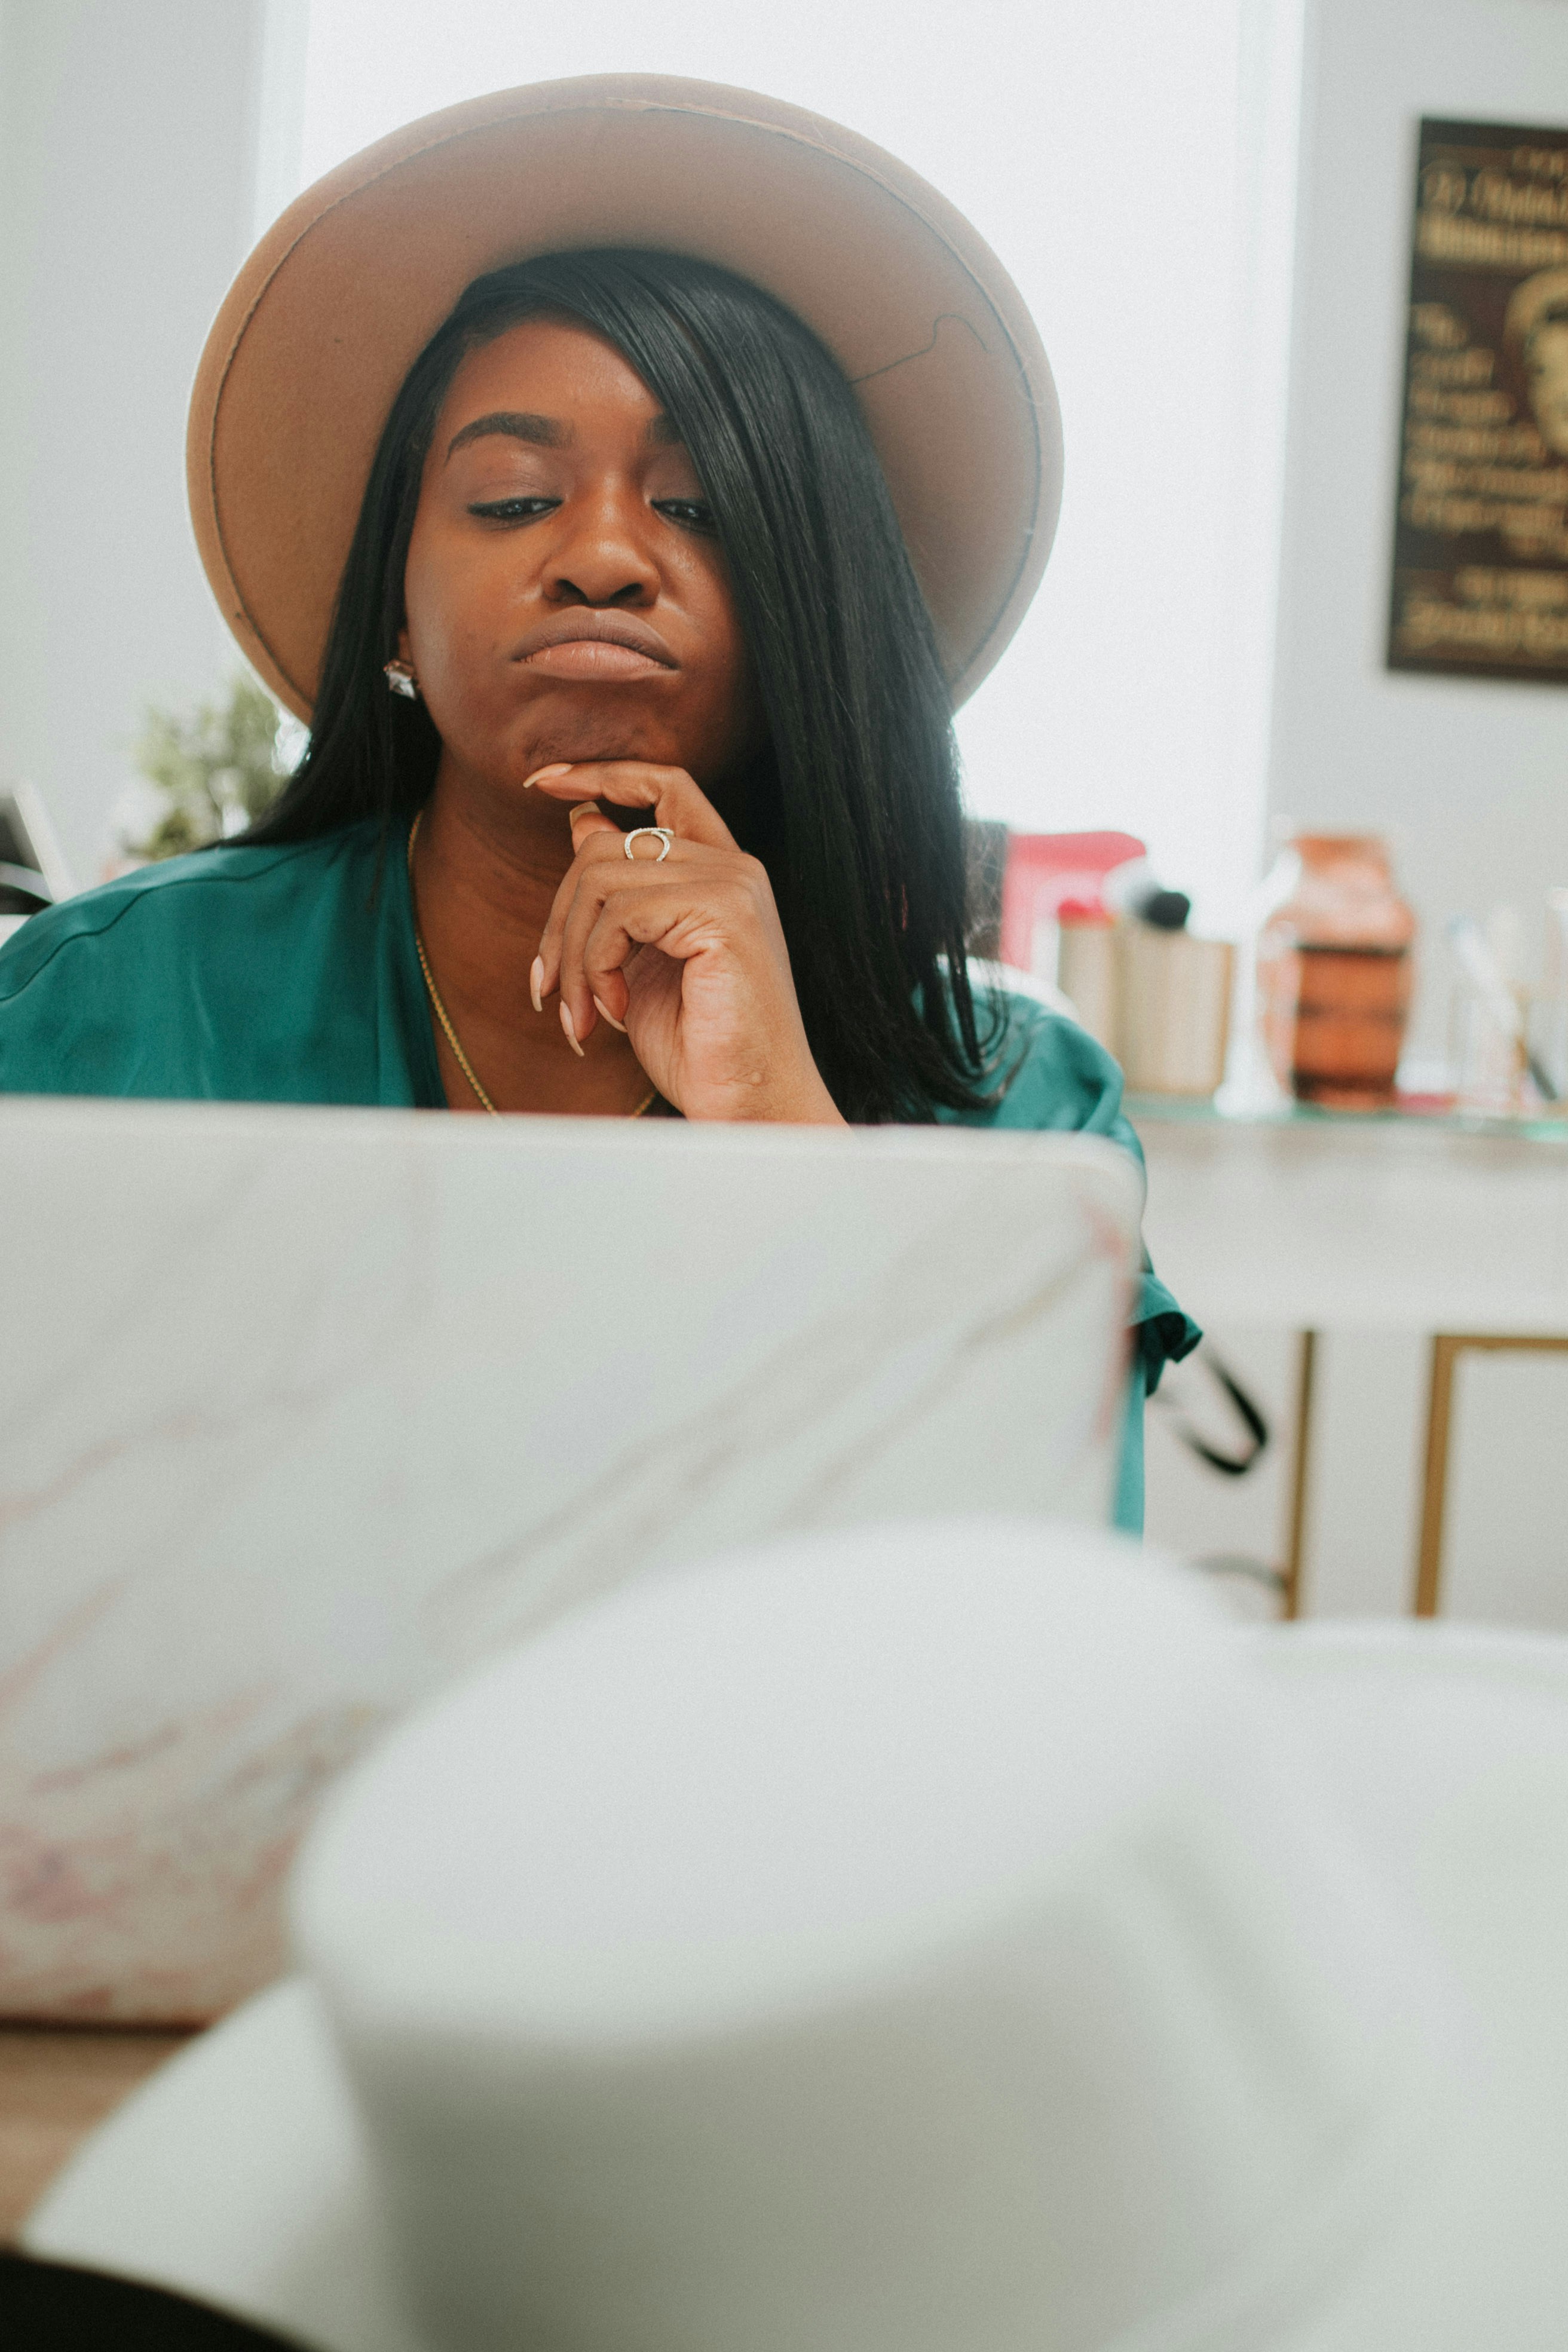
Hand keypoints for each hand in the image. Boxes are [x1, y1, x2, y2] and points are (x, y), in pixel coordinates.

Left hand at [526, 761, 844, 1124]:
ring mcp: (732, 884)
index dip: (601, 773)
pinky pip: (618, 912)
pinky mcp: (722, 912)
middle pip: (606, 842)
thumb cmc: (699, 1049)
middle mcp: (733, 867)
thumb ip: (620, 897)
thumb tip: (582, 823)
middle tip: (548, 989)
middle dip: (558, 919)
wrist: (748, 1106)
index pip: (664, 784)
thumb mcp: (641, 961)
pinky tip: (614, 1013)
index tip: (542, 782)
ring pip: (599, 875)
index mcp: (722, 872)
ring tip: (583, 1014)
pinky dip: (597, 967)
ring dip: (572, 955)